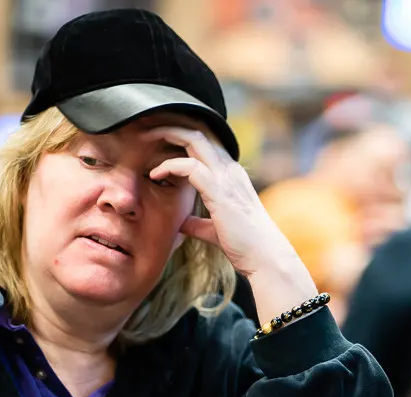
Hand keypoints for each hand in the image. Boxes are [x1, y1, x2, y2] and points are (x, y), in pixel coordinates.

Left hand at [145, 125, 299, 277]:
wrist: (265, 258)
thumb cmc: (245, 246)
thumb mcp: (216, 229)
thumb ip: (198, 223)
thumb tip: (182, 223)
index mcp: (231, 175)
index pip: (206, 143)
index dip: (182, 136)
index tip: (159, 140)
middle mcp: (230, 170)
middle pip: (199, 133)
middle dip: (172, 125)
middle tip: (147, 128)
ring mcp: (226, 178)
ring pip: (195, 140)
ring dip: (167, 134)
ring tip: (145, 138)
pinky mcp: (219, 191)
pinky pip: (189, 166)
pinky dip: (169, 165)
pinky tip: (154, 174)